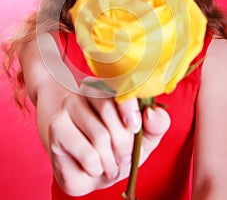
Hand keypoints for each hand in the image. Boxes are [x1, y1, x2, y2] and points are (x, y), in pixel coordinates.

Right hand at [48, 94, 169, 195]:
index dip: (129, 107)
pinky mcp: (57, 127)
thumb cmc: (115, 149)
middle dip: (123, 143)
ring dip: (111, 160)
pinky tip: (94, 168)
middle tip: (124, 157)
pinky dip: (97, 168)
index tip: (134, 127)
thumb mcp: (142, 138)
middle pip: (108, 110)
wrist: (85, 169)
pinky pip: (88, 153)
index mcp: (110, 87)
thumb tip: (151, 114)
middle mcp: (87, 90)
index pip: (120, 86)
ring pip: (100, 135)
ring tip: (111, 166)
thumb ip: (156, 125)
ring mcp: (69, 105)